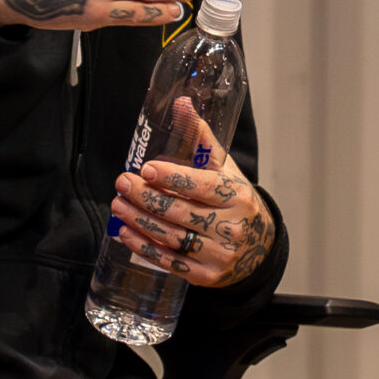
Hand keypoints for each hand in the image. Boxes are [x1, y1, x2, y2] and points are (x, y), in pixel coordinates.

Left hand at [108, 102, 276, 287]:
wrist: (260, 246)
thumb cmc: (236, 201)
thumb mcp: (225, 169)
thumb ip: (201, 138)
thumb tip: (181, 103)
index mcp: (237, 196)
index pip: (201, 186)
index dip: (172, 178)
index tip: (146, 169)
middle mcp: (230, 226)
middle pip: (179, 212)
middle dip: (145, 197)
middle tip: (123, 183)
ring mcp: (219, 254)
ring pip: (171, 237)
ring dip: (138, 221)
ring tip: (118, 205)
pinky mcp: (206, 275)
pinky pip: (170, 261)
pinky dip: (144, 247)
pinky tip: (127, 232)